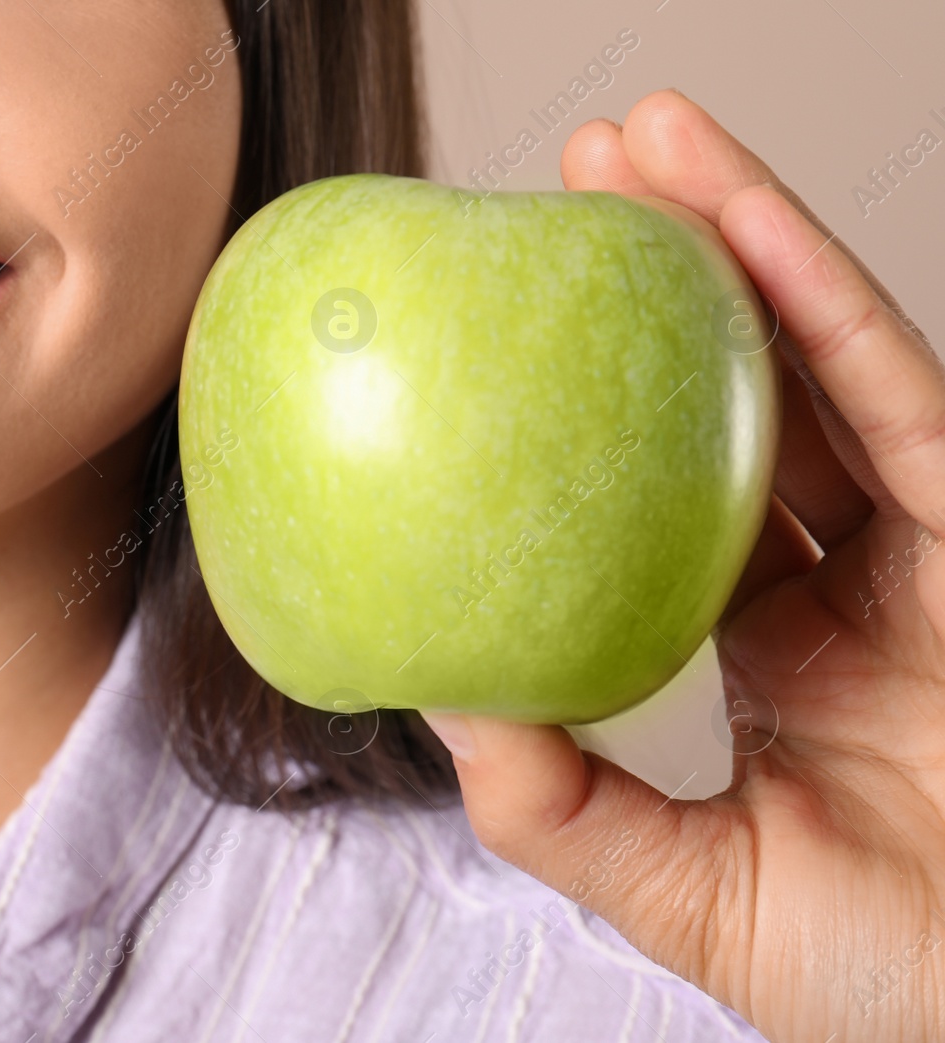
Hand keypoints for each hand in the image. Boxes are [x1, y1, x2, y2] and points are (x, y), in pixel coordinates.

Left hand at [420, 89, 944, 1042]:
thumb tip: (443, 701)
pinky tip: (748, 218)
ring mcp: (932, 552)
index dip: (605, 409)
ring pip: (827, 366)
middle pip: (751, 402)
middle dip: (672, 281)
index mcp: (778, 654)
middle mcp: (855, 585)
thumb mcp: (682, 893)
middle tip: (578, 175)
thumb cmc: (881, 988)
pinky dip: (828, 301)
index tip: (516, 328)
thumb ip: (562, 807)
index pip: (679, 496)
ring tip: (646, 138)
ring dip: (741, 239)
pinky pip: (907, 401)